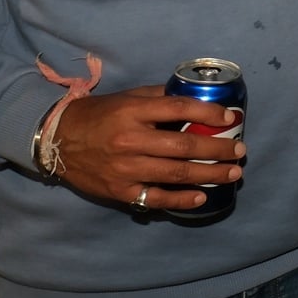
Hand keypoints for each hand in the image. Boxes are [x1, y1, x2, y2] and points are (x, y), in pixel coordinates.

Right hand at [51, 85, 244, 212]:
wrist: (57, 140)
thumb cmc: (98, 115)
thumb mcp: (126, 98)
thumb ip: (159, 98)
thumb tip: (195, 97)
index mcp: (132, 112)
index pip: (178, 109)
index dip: (208, 112)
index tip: (231, 118)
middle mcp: (130, 140)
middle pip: (183, 145)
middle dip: (217, 148)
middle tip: (240, 150)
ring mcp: (125, 168)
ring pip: (175, 173)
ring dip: (209, 174)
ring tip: (232, 173)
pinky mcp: (119, 190)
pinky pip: (156, 197)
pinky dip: (181, 199)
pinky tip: (201, 196)